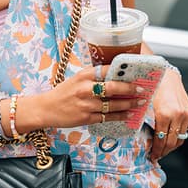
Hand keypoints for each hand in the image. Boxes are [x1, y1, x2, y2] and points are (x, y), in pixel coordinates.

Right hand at [26, 66, 146, 129]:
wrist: (46, 109)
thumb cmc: (63, 93)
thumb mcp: (76, 79)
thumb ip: (93, 77)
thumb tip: (117, 77)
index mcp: (83, 75)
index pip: (106, 69)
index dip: (122, 71)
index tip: (135, 73)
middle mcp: (85, 88)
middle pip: (112, 87)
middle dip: (129, 88)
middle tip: (141, 89)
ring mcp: (86, 104)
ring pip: (113, 104)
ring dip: (128, 104)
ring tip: (139, 102)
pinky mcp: (86, 117)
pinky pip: (107, 117)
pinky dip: (120, 116)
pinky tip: (128, 115)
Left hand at [149, 70, 187, 161]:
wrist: (166, 74)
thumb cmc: (152, 88)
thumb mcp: (145, 105)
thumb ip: (147, 122)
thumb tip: (144, 140)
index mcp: (164, 114)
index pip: (161, 140)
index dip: (156, 151)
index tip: (152, 156)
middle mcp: (178, 115)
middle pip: (172, 142)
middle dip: (164, 152)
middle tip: (156, 156)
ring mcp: (186, 114)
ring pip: (180, 138)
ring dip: (172, 146)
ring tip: (163, 150)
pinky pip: (185, 130)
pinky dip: (178, 136)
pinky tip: (170, 138)